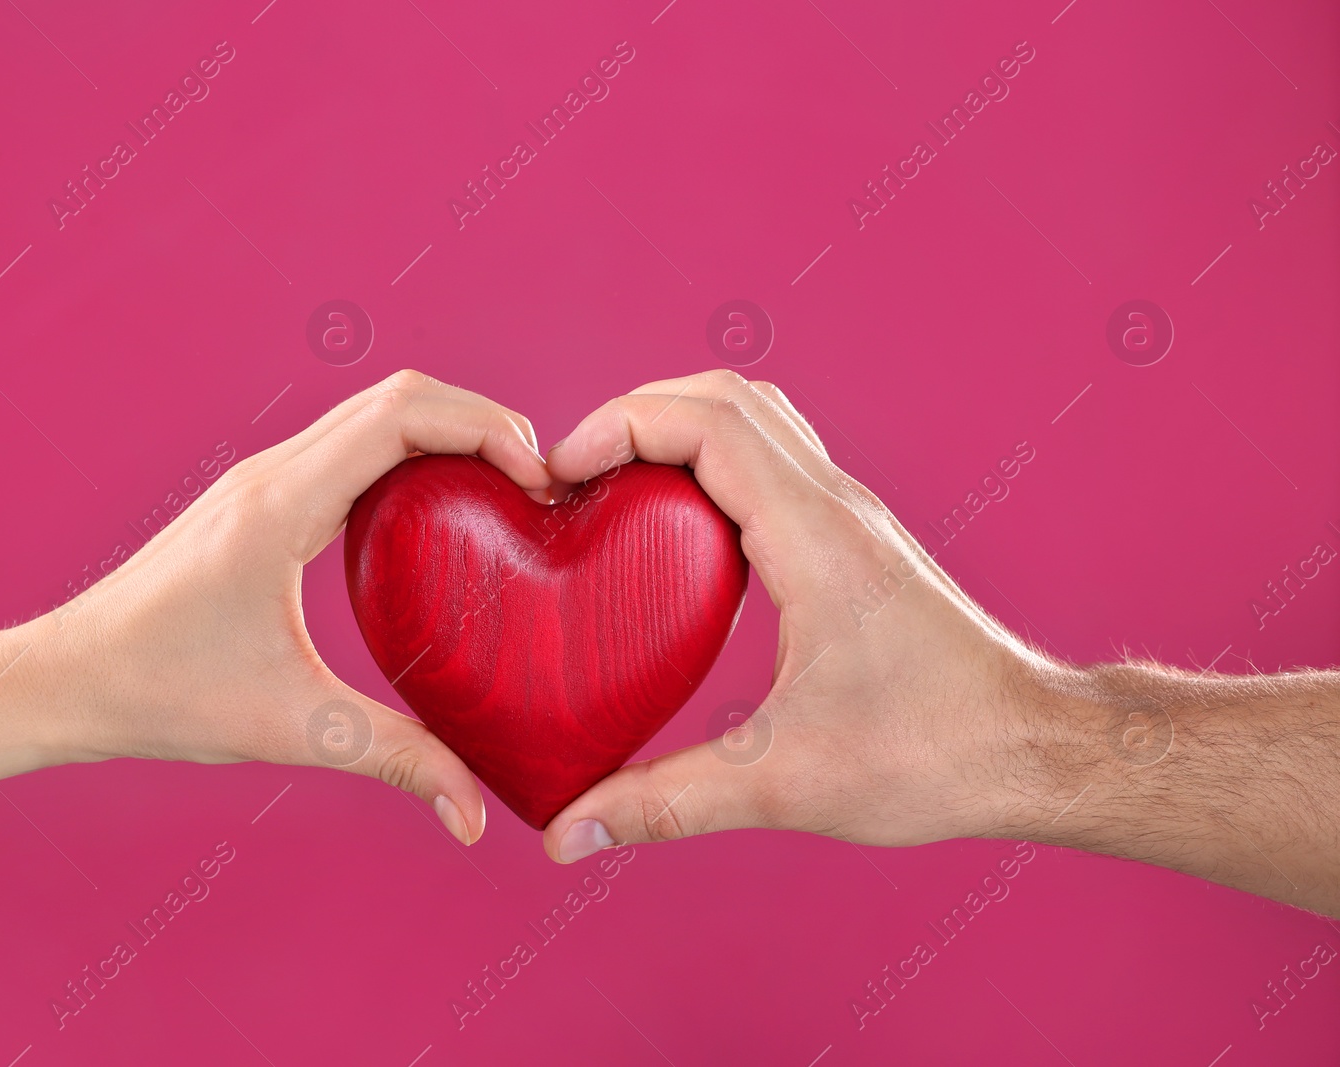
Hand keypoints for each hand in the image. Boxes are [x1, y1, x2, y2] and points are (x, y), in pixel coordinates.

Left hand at [10, 370, 549, 844]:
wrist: (67, 678)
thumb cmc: (160, 694)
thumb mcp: (291, 726)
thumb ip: (392, 759)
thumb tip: (472, 815)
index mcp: (279, 505)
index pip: (399, 415)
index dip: (484, 427)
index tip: (537, 479)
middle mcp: (269, 472)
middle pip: (396, 395)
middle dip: (481, 421)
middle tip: (540, 483)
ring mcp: (260, 478)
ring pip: (372, 412)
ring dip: (445, 431)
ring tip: (505, 489)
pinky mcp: (258, 498)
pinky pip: (348, 446)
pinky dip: (408, 455)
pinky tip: (438, 514)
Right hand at [539, 369, 1069, 862]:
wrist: (1034, 749)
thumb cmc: (933, 756)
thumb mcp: (783, 784)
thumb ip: (665, 804)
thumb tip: (566, 833)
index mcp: (815, 539)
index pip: (709, 423)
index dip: (621, 426)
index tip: (560, 473)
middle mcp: (836, 506)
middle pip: (726, 396)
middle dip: (636, 415)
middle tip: (574, 476)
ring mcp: (850, 516)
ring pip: (757, 416)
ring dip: (678, 427)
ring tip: (614, 487)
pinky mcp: (854, 540)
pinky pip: (774, 460)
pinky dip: (713, 461)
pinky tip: (677, 535)